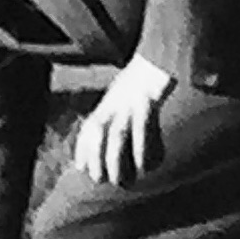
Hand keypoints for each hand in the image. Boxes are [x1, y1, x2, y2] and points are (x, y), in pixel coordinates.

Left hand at [73, 52, 174, 186]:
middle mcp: (114, 103)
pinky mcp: (148, 102)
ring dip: (114, 160)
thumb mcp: (123, 95)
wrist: (159, 57)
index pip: (88, 127)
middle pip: (97, 133)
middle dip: (95, 158)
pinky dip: (142, 150)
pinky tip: (143, 167)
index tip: (80, 167)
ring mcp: (130, 103)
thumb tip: (114, 137)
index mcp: (108, 102)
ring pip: (116, 135)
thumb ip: (116, 113)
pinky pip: (143, 130)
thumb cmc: (143, 80)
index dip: (83, 148)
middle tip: (99, 180)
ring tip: (117, 181)